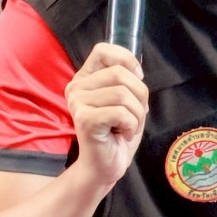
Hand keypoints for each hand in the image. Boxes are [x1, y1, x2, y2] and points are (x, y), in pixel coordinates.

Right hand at [66, 43, 148, 189]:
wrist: (105, 166)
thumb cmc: (116, 133)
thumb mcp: (126, 100)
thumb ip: (127, 80)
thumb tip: (136, 71)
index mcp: (84, 79)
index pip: (103, 50)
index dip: (126, 59)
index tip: (137, 78)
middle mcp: (76, 87)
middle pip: (120, 73)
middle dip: (140, 95)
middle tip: (136, 115)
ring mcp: (78, 103)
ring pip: (123, 94)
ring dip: (137, 114)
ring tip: (128, 127)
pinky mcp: (84, 119)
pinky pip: (121, 112)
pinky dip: (131, 125)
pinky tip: (123, 134)